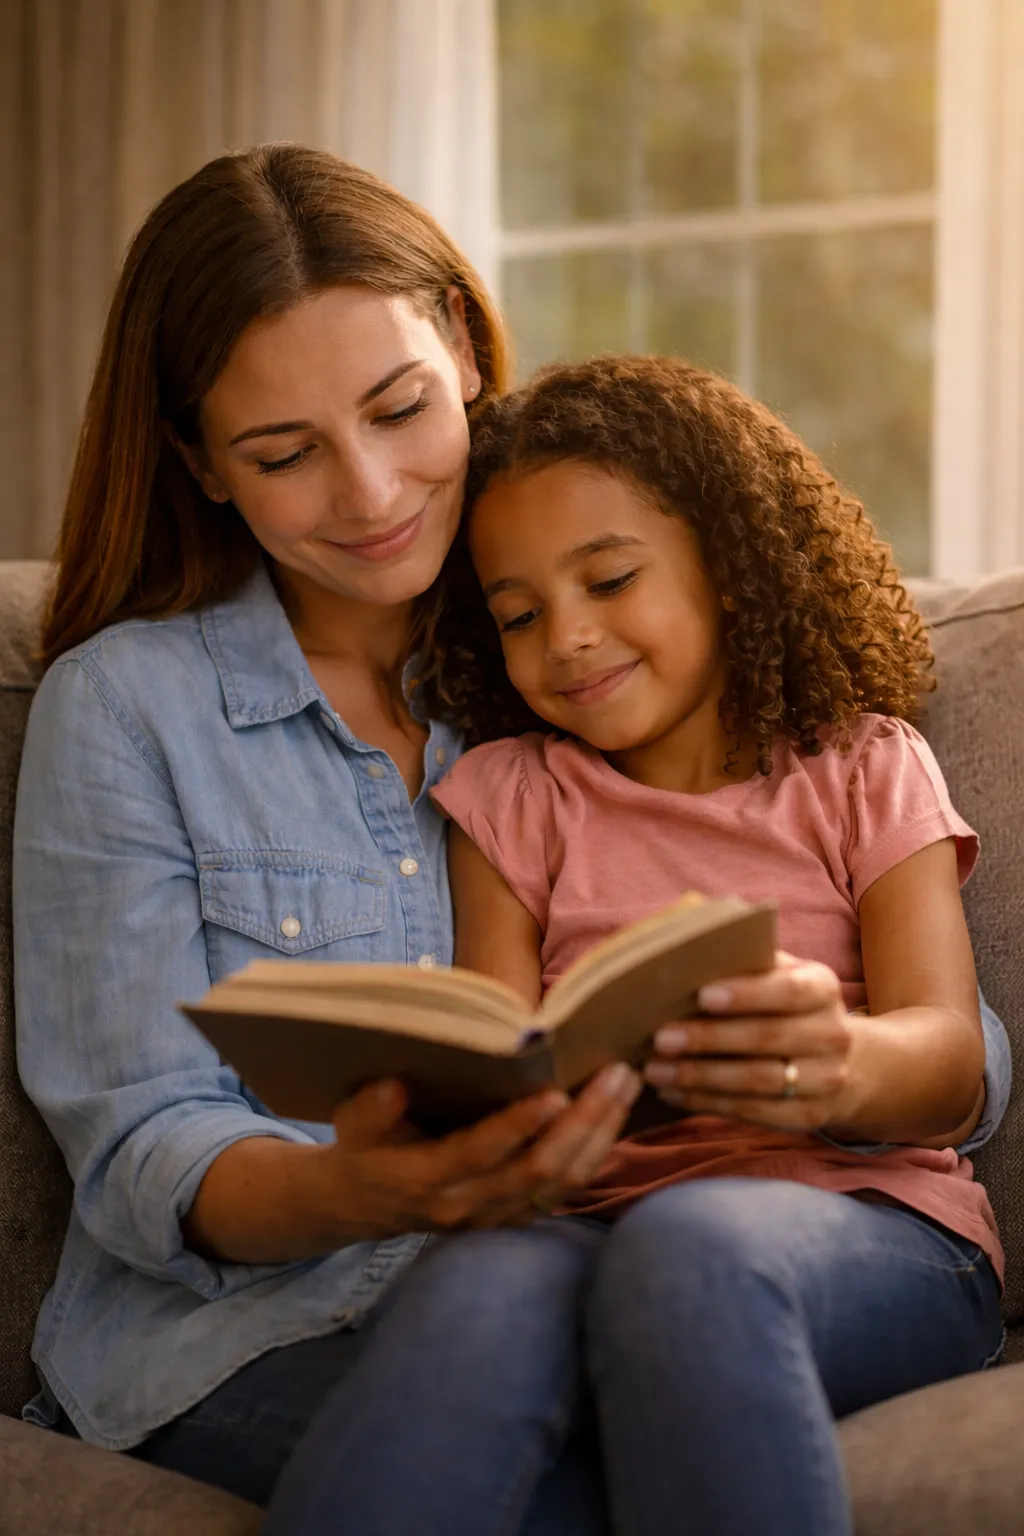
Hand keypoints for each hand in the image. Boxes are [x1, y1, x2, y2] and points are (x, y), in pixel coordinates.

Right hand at [320, 1063, 642, 1237]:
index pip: (480, 1153)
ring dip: (599, 1135)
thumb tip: (395, 1086)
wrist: (363, 1205)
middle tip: (616, 1075)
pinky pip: (563, 1191)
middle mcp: (466, 1205)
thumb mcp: (350, 1124)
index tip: (554, 1092)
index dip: (518, 1126)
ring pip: (560, 1184)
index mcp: (425, 1179)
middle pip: (537, 1169)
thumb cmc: (363, 1148)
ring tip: (625, 1085)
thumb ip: (371, 1108)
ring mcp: (493, 1217)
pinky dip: (594, 1155)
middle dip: (583, 1122)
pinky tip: (615, 1117)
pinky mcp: (512, 1217)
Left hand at [643, 951, 855, 1132]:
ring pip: (758, 1081)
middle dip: (709, 1039)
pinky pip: (754, 1112)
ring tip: (655, 1070)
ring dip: (700, 1076)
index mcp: (823, 988)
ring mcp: (827, 1079)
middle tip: (660, 1038)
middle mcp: (833, 1034)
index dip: (747, 994)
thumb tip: (679, 957)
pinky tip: (672, 1093)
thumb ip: (743, 964)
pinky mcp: (809, 1117)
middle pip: (768, 1038)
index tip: (702, 995)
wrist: (836, 1061)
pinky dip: (707, 1103)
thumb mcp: (776, 976)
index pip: (789, 990)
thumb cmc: (782, 1006)